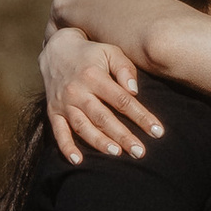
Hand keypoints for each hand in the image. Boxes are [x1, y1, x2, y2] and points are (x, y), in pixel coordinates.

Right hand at [41, 22, 159, 166]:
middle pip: (103, 118)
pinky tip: (78, 161)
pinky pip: (58, 131)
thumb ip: (125, 69)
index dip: (141, 117)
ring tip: (117, 154)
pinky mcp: (53, 111)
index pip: (122, 100)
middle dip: (123, 136)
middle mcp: (78, 91)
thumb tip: (134, 91)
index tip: (157, 131)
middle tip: (140, 152)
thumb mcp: (110, 52)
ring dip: (99, 142)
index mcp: (94, 76)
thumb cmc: (91, 53)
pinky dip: (66, 147)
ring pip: (83, 127)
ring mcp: (64, 103)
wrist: (56, 50)